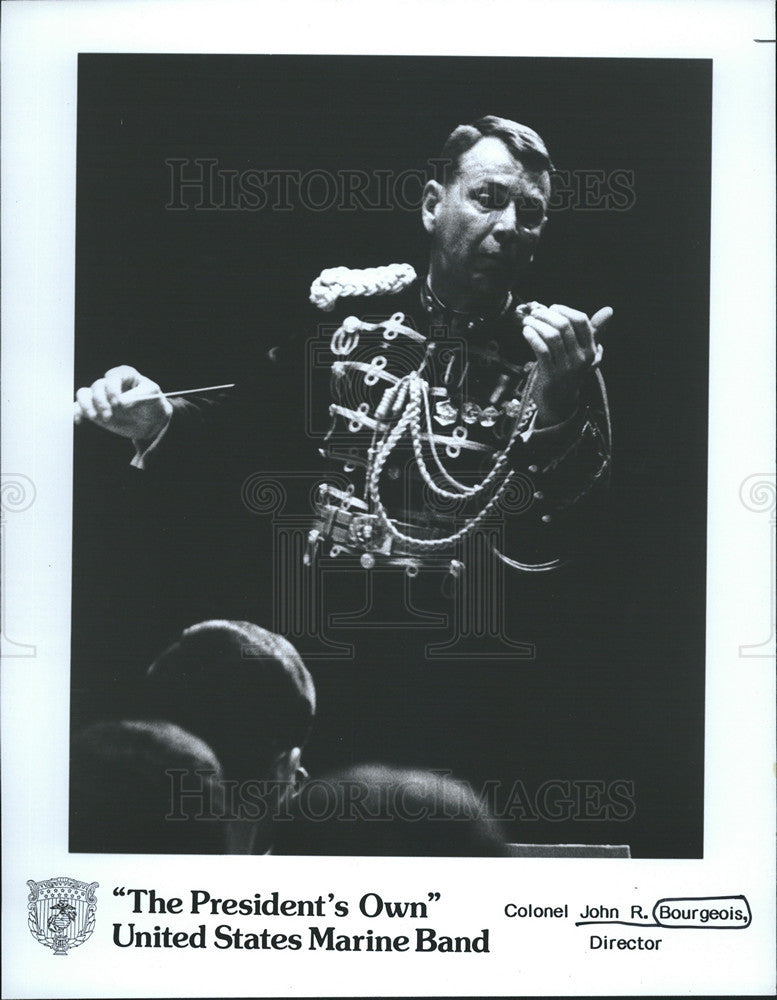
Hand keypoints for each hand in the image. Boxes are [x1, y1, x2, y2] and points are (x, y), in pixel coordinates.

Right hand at [73, 365, 172, 439]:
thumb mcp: (152, 395)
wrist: (151, 422)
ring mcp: (100, 396)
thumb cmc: (152, 403)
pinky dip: (76, 413)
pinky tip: (79, 420)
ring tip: (95, 417)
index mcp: (124, 375)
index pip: (112, 377)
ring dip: (87, 406)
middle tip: (109, 415)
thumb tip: (122, 403)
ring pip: (84, 394)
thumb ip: (139, 396)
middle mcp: (110, 383)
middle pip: (97, 386)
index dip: (112, 389)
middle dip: (101, 402)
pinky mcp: (94, 409)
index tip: (118, 403)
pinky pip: (79, 407)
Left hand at [522, 304, 612, 425]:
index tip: (552, 308)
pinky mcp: (551, 376)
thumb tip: (609, 310)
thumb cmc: (570, 371)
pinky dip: (532, 337)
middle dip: (546, 315)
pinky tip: (526, 331)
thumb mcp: (584, 352)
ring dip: (537, 324)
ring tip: (528, 321)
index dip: (565, 310)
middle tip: (535, 312)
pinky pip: (541, 350)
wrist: (560, 402)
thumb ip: (595, 331)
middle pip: (564, 326)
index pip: (581, 321)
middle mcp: (581, 358)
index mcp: (591, 350)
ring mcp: (566, 368)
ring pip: (551, 336)